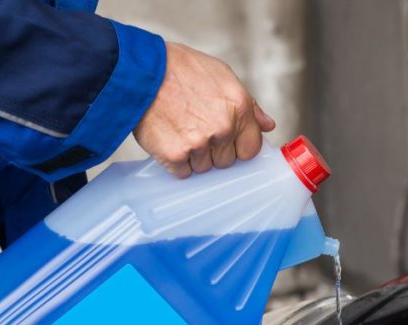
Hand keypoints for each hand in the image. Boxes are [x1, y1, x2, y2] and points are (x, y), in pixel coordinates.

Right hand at [134, 42, 275, 177]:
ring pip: (204, 168)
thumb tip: (267, 125)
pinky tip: (168, 140)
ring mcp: (199, 144)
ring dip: (193, 156)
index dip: (237, 146)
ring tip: (179, 129)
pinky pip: (182, 172)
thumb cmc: (179, 69)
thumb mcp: (222, 75)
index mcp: (239, 108)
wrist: (140, 70)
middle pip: (226, 161)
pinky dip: (175, 162)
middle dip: (213, 150)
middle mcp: (223, 128)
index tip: (225, 141)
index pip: (250, 149)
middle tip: (194, 128)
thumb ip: (249, 105)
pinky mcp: (175, 155)